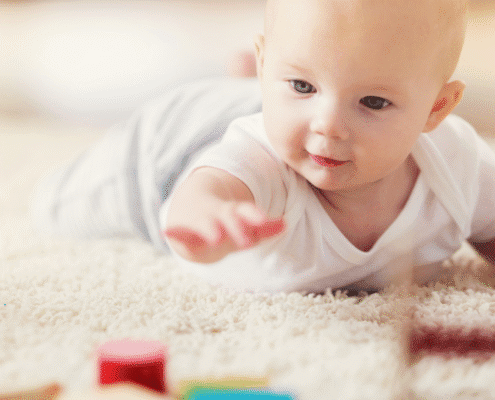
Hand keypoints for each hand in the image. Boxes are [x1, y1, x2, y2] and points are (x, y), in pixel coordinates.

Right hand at [164, 202, 284, 262]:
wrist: (188, 208)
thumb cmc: (222, 223)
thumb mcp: (241, 225)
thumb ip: (263, 228)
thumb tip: (286, 224)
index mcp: (233, 213)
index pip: (245, 211)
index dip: (254, 216)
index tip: (263, 219)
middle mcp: (217, 215)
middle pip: (229, 219)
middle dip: (237, 228)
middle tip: (247, 241)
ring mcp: (199, 222)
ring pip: (207, 226)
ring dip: (211, 230)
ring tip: (217, 237)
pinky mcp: (181, 231)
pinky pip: (178, 233)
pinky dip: (173, 232)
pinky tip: (166, 233)